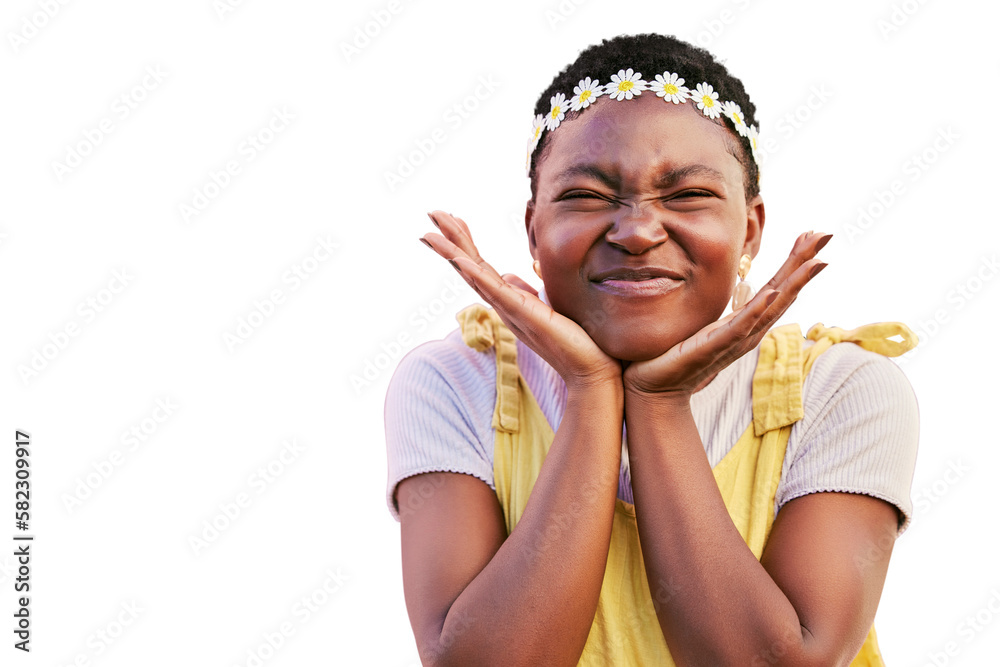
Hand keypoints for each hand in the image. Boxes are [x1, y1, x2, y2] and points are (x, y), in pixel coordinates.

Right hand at [421, 211, 621, 390]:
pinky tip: (458, 259)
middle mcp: (504, 305)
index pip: (482, 265)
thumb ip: (534, 287)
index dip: (466, 242)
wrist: (591, 369)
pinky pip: (493, 291)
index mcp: (511, 300)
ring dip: (451, 253)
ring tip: (430, 233)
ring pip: (474, 276)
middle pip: (470, 266)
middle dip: (451, 239)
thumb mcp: (553, 302)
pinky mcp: (523, 315)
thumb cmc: (577, 339)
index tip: (453, 218)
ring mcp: (510, 310)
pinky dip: (474, 274)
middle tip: (432, 212)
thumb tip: (524, 270)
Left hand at [623, 231, 832, 399]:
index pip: (777, 287)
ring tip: (814, 259)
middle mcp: (747, 331)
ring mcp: (733, 340)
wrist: (655, 387)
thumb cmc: (677, 355)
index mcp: (745, 323)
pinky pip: (739, 327)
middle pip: (783, 292)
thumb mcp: (706, 324)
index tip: (812, 234)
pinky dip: (757, 309)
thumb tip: (742, 286)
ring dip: (793, 282)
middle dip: (804, 263)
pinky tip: (772, 292)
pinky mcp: (713, 347)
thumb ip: (727, 308)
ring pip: (770, 306)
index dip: (795, 262)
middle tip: (825, 234)